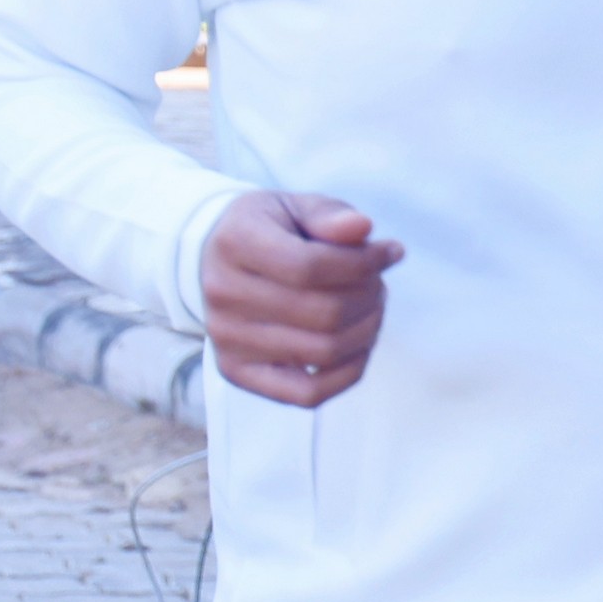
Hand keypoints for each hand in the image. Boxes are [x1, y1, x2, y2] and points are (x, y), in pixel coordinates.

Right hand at [201, 191, 402, 407]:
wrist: (212, 261)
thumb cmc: (268, 231)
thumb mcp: (295, 207)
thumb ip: (328, 214)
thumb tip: (360, 228)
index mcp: (234, 242)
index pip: (312, 266)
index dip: (365, 263)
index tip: (390, 253)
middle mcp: (222, 293)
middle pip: (324, 312)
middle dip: (369, 297)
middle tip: (378, 284)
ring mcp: (226, 337)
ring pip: (324, 351)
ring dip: (367, 331)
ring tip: (370, 309)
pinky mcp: (235, 371)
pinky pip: (307, 393)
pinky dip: (347, 374)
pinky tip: (357, 346)